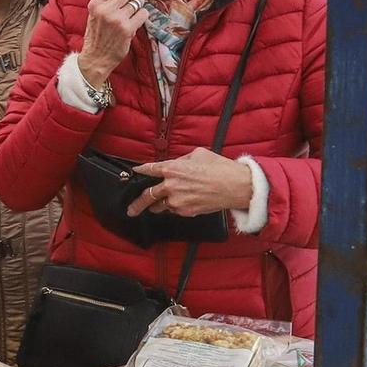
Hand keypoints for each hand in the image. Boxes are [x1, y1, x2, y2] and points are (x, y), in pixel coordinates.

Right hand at [79, 0, 148, 87]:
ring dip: (138, 8)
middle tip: (132, 5)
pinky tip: (133, 25)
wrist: (95, 59)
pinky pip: (144, 14)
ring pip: (139, 1)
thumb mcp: (95, 13)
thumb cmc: (97, 35)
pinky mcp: (127, 29)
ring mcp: (117, 19)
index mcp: (95, 3)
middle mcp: (105, 9)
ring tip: (130, 17)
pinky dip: (142, 18)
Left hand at [128, 148, 255, 216]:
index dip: (140, 170)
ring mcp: (177, 200)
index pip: (149, 169)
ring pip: (161, 205)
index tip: (135, 172)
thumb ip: (181, 160)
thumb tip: (175, 165)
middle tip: (131, 209)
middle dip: (137, 204)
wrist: (236, 186)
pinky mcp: (186, 211)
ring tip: (154, 207)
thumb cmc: (220, 168)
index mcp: (172, 168)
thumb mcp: (198, 154)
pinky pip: (175, 210)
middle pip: (147, 195)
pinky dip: (176, 207)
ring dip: (158, 205)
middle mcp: (170, 185)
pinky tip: (183, 203)